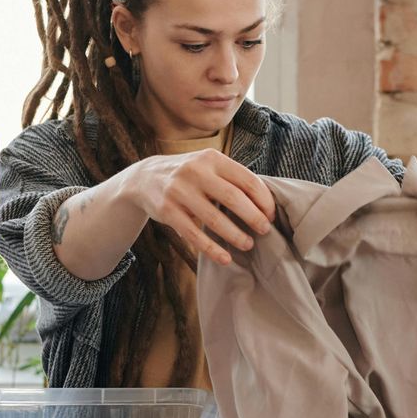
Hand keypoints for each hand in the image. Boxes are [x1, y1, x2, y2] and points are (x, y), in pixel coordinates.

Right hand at [124, 149, 276, 266]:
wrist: (145, 177)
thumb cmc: (189, 175)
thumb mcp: (208, 166)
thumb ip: (232, 178)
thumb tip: (267, 202)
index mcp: (212, 159)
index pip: (247, 179)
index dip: (263, 200)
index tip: (271, 215)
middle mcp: (195, 172)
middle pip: (233, 198)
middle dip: (254, 217)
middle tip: (265, 231)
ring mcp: (179, 191)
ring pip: (214, 219)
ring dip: (235, 235)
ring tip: (248, 244)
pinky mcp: (167, 211)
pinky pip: (194, 235)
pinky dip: (212, 249)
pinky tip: (225, 258)